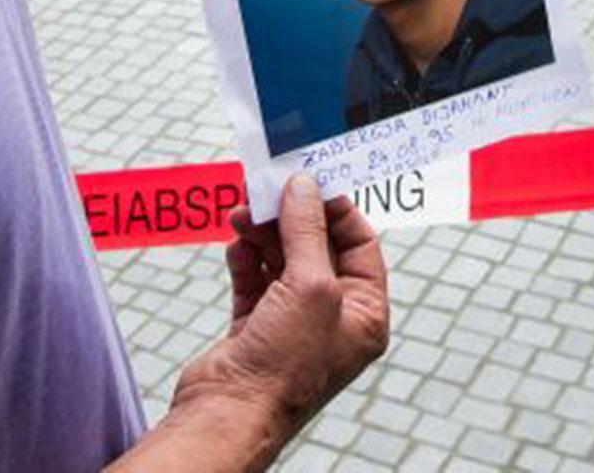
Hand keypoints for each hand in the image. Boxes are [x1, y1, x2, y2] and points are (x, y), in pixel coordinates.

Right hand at [167, 176, 388, 447]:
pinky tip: (235, 242)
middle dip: (290, 216)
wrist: (230, 412)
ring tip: (242, 213)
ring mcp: (291, 322)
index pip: (361, 245)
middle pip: (316, 247)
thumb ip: (307, 231)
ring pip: (280, 258)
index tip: (309, 181)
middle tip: (266, 186)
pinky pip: (253, 277)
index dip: (336, 211)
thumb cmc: (286, 363)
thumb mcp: (311, 286)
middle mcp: (331, 318)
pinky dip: (244, 256)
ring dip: (262, 232)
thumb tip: (303, 186)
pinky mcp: (255, 326)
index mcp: (363, 315)